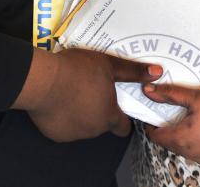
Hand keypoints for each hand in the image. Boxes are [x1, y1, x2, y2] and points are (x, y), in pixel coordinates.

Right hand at [23, 48, 160, 142]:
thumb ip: (133, 72)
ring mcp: (74, 134)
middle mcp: (94, 129)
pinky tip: (59, 101)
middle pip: (102, 124)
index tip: (116, 106)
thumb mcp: (108, 65)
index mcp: (109, 115)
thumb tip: (157, 72)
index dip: (121, 118)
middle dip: (98, 111)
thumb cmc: (76, 71)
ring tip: (73, 92)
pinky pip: (64, 127)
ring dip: (81, 114)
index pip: (123, 128)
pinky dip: (63, 118)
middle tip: (90, 90)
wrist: (42, 81)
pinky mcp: (56, 134)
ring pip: (83, 126)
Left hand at [142, 83, 199, 167]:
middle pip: (171, 144)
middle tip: (173, 115)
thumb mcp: (195, 96)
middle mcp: (193, 154)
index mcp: (183, 140)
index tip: (153, 116)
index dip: (151, 126)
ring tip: (192, 121)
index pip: (156, 137)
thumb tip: (149, 90)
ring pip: (187, 150)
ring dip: (185, 139)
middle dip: (169, 130)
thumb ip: (170, 94)